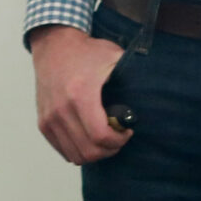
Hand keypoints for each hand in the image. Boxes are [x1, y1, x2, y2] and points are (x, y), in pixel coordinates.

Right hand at [31, 25, 129, 163]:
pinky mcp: (43, 122)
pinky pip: (63, 150)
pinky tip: (88, 136)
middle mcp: (61, 110)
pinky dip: (78, 149)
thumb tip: (157, 90)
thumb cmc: (86, 51)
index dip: (119, 140)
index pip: (100, 136)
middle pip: (88, 151)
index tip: (127, 131)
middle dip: (109, 149)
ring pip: (75, 155)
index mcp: (80, 95)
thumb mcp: (113, 56)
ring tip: (104, 138)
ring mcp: (49, 118)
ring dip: (94, 152)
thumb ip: (134, 73)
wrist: (53, 44)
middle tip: (118, 137)